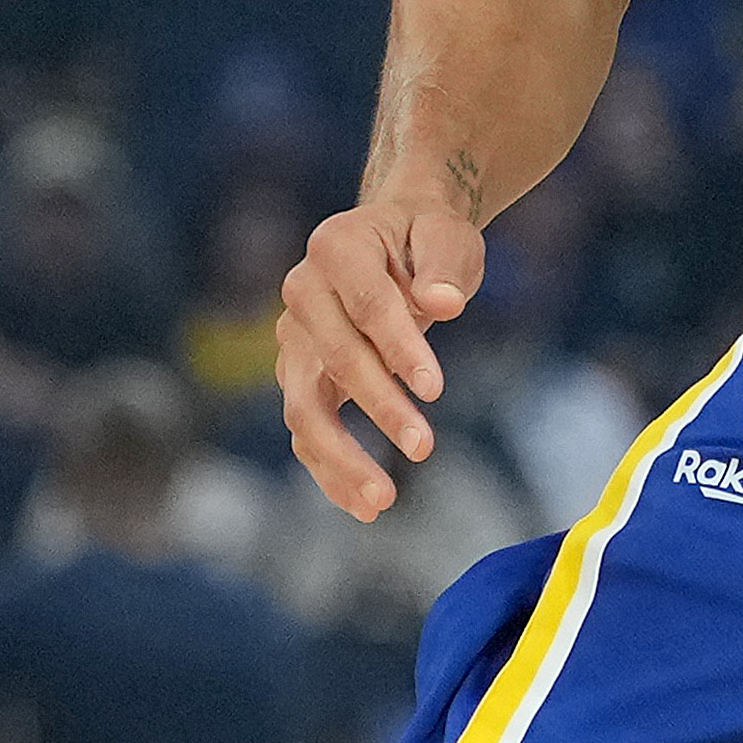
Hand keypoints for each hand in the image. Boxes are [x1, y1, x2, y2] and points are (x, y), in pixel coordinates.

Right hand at [278, 195, 491, 521]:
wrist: (395, 241)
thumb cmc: (426, 238)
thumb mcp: (447, 235)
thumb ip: (445, 266)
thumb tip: (442, 303)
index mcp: (336, 247)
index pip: (365, 303)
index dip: (399, 347)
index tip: (436, 389)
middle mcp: (303, 293)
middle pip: (332, 358)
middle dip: (378, 406)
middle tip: (424, 448)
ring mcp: (294, 338)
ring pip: (304, 406)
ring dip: (340, 456)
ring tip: (382, 499)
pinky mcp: (301, 375)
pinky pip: (306, 430)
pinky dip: (329, 471)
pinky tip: (365, 506)